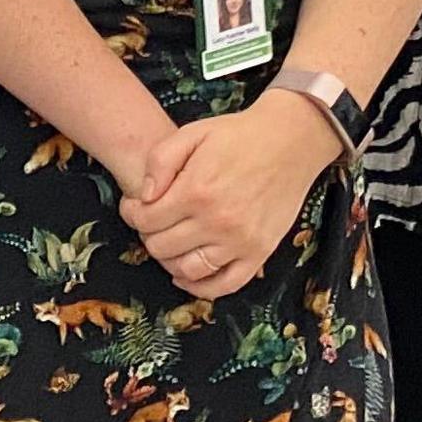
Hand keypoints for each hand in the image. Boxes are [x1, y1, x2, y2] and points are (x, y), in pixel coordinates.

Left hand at [121, 93, 333, 300]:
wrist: (290, 141)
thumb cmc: (238, 135)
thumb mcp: (191, 134)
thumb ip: (159, 162)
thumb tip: (142, 196)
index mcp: (196, 191)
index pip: (145, 220)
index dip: (131, 213)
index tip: (134, 206)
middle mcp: (217, 222)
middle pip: (161, 247)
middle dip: (148, 234)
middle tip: (153, 221)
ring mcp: (240, 242)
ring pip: (187, 270)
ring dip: (169, 260)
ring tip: (170, 242)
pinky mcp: (259, 253)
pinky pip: (226, 285)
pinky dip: (202, 287)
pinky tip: (187, 276)